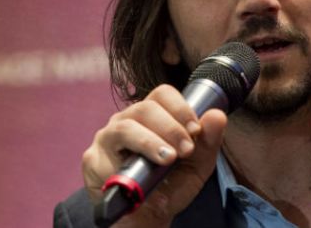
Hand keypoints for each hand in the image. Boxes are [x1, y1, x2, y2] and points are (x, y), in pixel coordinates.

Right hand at [81, 84, 227, 226]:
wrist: (148, 218)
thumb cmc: (170, 185)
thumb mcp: (197, 164)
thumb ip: (209, 140)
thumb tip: (218, 114)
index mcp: (151, 116)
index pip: (162, 94)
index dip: (180, 107)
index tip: (195, 130)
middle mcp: (126, 120)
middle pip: (145, 107)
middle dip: (171, 127)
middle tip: (186, 150)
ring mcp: (107, 138)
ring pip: (126, 126)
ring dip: (151, 141)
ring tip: (168, 158)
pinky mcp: (93, 159)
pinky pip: (106, 154)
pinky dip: (127, 162)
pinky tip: (141, 175)